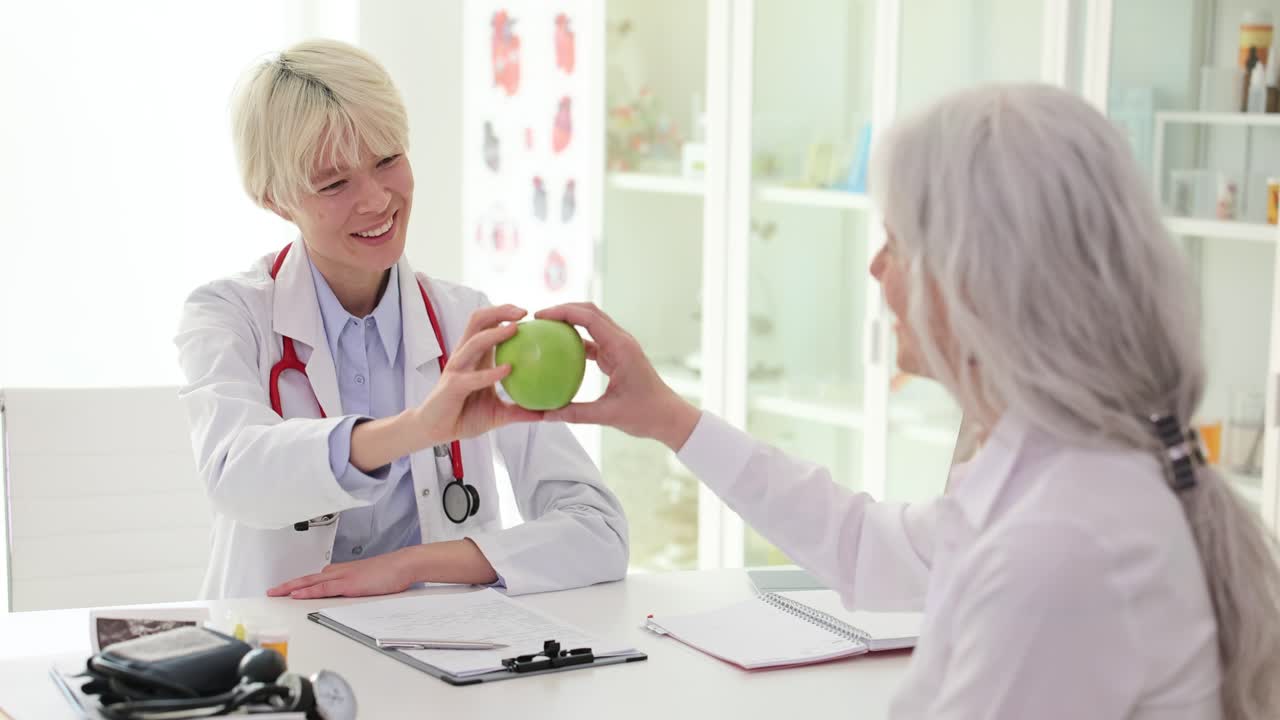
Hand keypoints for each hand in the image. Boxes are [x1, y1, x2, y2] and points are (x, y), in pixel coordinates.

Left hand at [267, 548, 415, 598]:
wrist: (403, 565)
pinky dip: (308, 591)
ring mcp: (342, 577)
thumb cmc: (391, 573)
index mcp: (343, 572)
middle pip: (307, 578)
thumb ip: (355, 586)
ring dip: (291, 588)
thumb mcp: (368, 580)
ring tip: (275, 593)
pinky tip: (296, 594)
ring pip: (310, 582)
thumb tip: (348, 594)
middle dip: (287, 585)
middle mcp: (339, 572)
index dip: (298, 584)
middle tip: (270, 591)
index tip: (285, 589)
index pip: (315, 578)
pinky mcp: (348, 584)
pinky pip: (323, 588)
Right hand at [348, 305, 541, 472]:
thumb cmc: (465, 417)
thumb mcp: (499, 413)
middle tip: (523, 312)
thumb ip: (520, 410)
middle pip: (478, 321)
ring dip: (495, 333)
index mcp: (476, 357)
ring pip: (474, 342)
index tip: (529, 313)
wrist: (436, 431)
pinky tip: (508, 369)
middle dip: (499, 311)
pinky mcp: (452, 386)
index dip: (505, 313)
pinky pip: (472, 377)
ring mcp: (457, 370)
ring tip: (515, 328)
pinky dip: (490, 372)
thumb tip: (548, 414)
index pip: (488, 324)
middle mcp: (465, 357)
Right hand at [534, 303, 699, 450]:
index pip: (588, 317)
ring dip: (569, 322)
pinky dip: (575, 341)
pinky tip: (557, 351)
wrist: (669, 417)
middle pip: (589, 312)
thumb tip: (545, 415)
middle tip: (538, 319)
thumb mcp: (608, 415)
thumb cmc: (646, 414)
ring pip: (592, 324)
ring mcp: (620, 347)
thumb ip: (576, 413)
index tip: (540, 316)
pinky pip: (593, 342)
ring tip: (544, 329)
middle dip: (563, 309)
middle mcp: (621, 341)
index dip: (563, 311)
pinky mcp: (617, 356)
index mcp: (621, 347)